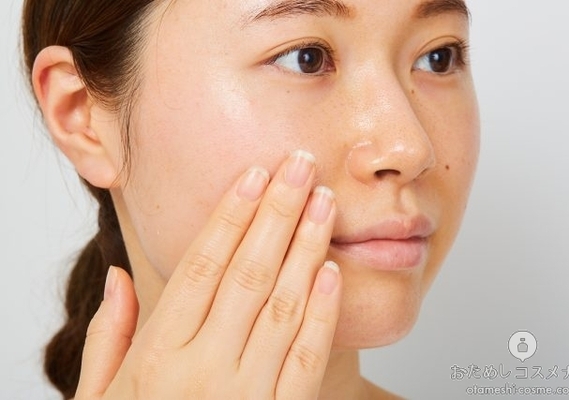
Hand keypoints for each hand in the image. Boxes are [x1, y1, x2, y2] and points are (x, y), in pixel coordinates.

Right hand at [74, 151, 341, 398]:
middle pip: (247, 271)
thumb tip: (119, 277)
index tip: (255, 173)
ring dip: (306, 247)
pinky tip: (331, 270)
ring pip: (281, 304)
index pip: (202, 265)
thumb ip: (109, 339)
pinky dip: (321, 310)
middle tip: (301, 165)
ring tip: (324, 202)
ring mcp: (244, 396)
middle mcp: (202, 370)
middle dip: (278, 212)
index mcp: (157, 357)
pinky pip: (305, 357)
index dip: (232, 214)